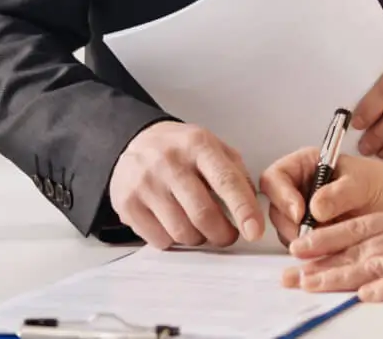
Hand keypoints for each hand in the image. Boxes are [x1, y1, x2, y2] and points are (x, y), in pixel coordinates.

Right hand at [108, 121, 263, 248]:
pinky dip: (173, 240)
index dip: (244, 210)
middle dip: (222, 234)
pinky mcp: (127, 203)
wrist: (136, 141)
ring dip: (198, 238)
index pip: (226, 181)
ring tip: (199, 227)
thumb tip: (253, 212)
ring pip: (182, 232)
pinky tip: (174, 224)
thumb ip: (237, 175)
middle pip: (203, 214)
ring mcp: (145, 183)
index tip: (255, 232)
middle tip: (227, 235)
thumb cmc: (182, 149)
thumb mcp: (214, 148)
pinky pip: (159, 239)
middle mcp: (169, 162)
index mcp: (198, 145)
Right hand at [260, 151, 382, 243]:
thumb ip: (340, 193)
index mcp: (307, 165)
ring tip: (329, 240)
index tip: (301, 213)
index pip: (276, 177)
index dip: (281, 195)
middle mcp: (301, 188)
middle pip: (275, 207)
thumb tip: (315, 207)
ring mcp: (305, 213)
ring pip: (286, 229)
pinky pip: (302, 246)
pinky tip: (331, 250)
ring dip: (302, 240)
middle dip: (290, 224)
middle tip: (311, 236)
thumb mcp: (364, 184)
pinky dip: (312, 251)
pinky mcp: (314, 235)